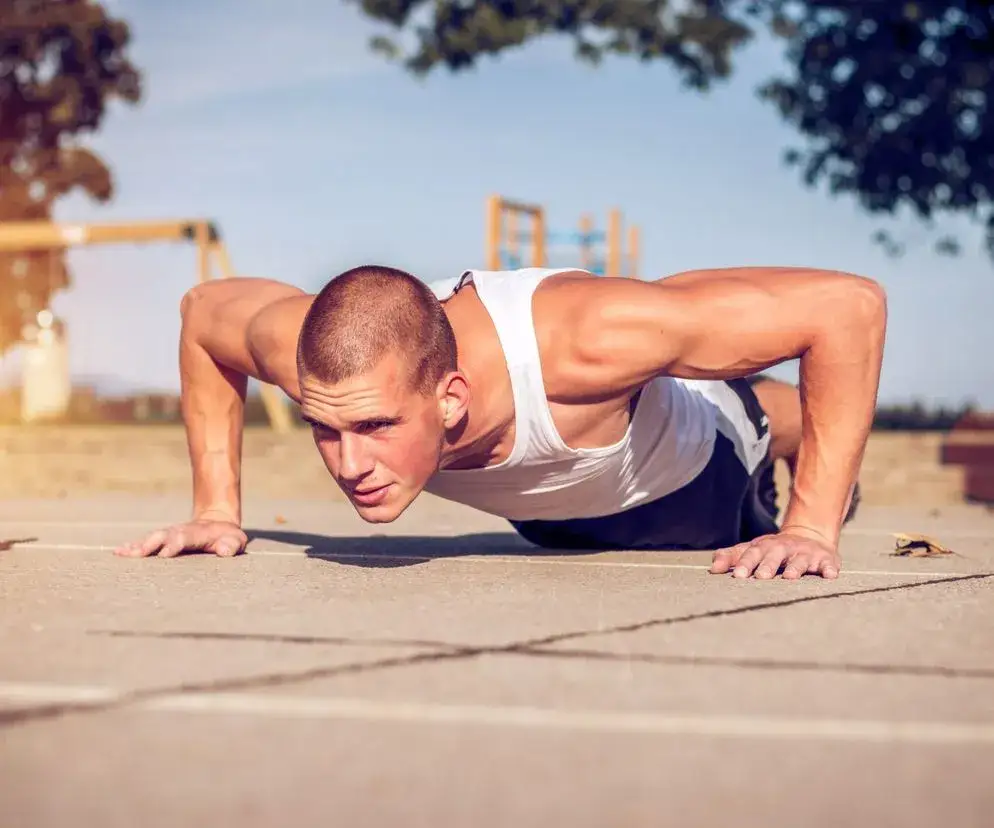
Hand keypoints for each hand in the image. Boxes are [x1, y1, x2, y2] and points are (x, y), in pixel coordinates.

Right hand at [114, 515, 247, 558]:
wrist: (217, 522)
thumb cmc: (228, 538)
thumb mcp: (236, 541)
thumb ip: (232, 545)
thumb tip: (225, 551)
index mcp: (198, 533)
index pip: (185, 538)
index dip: (174, 544)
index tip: (164, 554)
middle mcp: (180, 531)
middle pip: (163, 536)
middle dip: (149, 545)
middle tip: (136, 555)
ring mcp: (169, 534)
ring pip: (151, 538)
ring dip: (137, 546)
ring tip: (121, 554)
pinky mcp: (162, 539)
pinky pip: (146, 542)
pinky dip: (133, 547)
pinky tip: (119, 553)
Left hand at [709, 527, 840, 579]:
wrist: (809, 536)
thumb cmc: (774, 549)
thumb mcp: (753, 549)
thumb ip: (732, 557)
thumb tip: (712, 568)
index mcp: (764, 546)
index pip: (751, 553)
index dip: (744, 563)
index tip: (737, 575)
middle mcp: (784, 548)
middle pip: (774, 555)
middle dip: (768, 565)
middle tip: (760, 577)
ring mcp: (805, 553)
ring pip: (799, 560)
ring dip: (795, 568)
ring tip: (790, 577)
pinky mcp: (825, 560)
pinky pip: (828, 564)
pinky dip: (829, 569)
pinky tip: (829, 575)